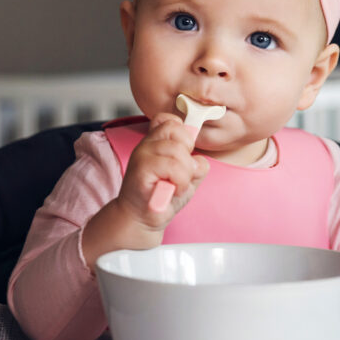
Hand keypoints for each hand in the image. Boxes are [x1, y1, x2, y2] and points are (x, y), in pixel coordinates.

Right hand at [116, 113, 209, 230]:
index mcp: (156, 142)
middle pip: (180, 133)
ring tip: (176, 186)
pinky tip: (171, 191)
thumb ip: (196, 164)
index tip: (184, 155)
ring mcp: (142, 155)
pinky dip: (180, 182)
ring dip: (185, 174)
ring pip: (178, 152)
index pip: (171, 121)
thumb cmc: (164, 197)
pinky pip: (173, 167)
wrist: (142, 219)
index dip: (184, 135)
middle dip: (188, 158)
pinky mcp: (141, 169)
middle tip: (181, 176)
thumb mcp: (187, 177)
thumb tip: (198, 158)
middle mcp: (147, 144)